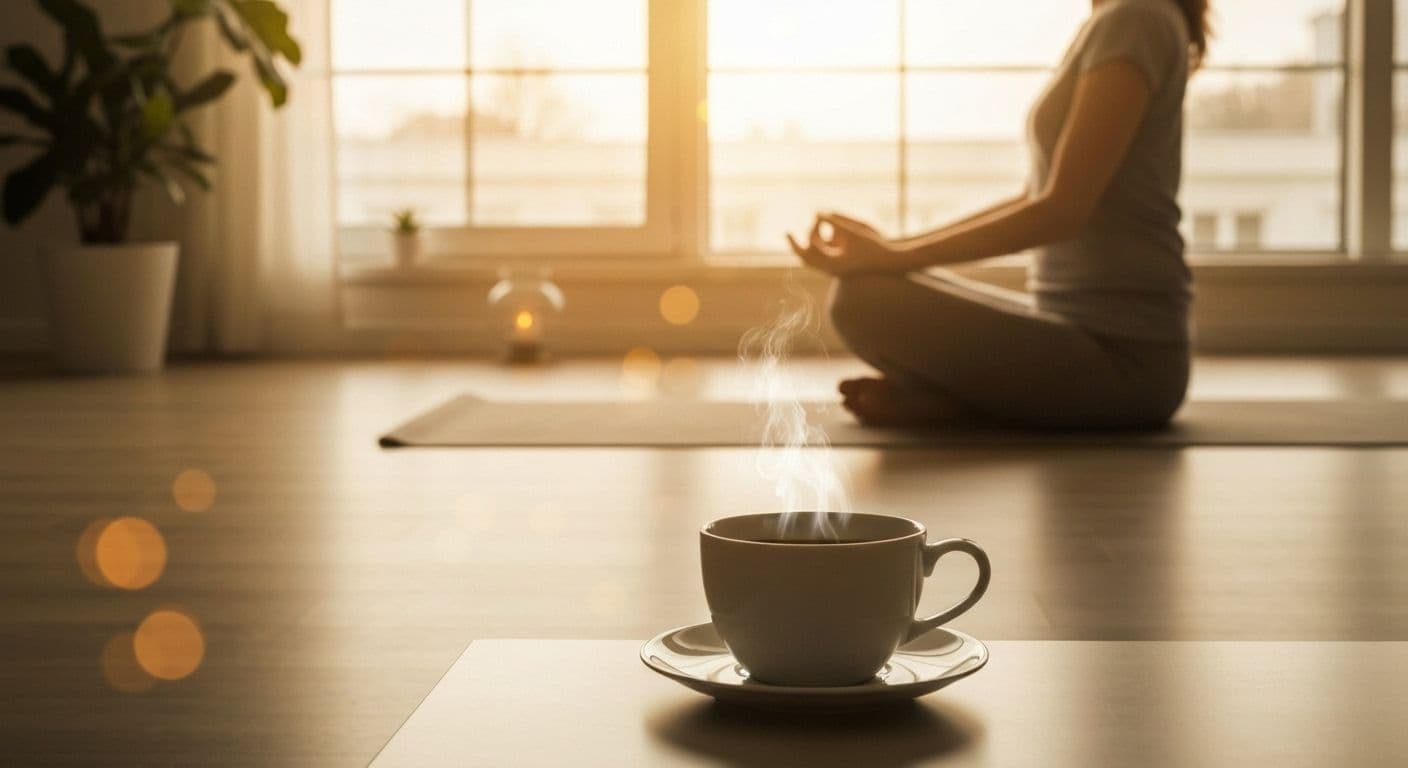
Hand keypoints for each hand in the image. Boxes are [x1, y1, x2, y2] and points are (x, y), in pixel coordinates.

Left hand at [787, 213, 903, 276]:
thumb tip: (817, 212)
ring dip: (817, 238)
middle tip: (793, 230)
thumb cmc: (875, 248)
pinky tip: (830, 227)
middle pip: (808, 257)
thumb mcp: (854, 232)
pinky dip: (826, 240)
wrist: (893, 264)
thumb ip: (836, 222)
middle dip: (803, 240)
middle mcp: (833, 270)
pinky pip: (828, 252)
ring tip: (822, 221)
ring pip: (818, 254)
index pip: (806, 255)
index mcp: (832, 266)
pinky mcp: (844, 264)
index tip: (786, 231)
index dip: (794, 243)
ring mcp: (838, 268)